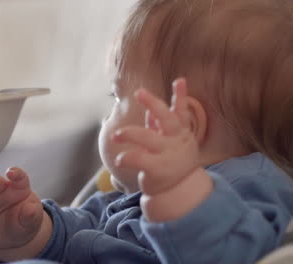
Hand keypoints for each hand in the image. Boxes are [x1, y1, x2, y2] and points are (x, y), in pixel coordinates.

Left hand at [113, 79, 199, 194]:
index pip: (181, 111)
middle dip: (153, 103)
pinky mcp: (157, 169)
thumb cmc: (170, 160)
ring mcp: (167, 154)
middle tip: (139, 92)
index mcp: (180, 132)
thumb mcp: (170, 142)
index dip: (181, 96)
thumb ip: (160, 127)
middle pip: (166, 118)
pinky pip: (139, 159)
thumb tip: (150, 111)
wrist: (177, 190)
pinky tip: (119, 160)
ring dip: (129, 133)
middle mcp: (176, 141)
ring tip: (115, 135)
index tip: (180, 80)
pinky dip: (126, 157)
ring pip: (147, 137)